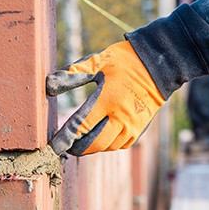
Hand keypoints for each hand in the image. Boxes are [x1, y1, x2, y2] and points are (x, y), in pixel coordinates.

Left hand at [46, 41, 165, 155]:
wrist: (159, 65)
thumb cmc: (124, 61)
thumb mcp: (97, 62)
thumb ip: (72, 75)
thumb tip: (49, 85)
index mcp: (107, 99)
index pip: (81, 125)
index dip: (65, 138)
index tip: (53, 147)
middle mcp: (120, 116)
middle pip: (94, 143)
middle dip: (77, 148)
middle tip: (66, 146)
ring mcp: (132, 124)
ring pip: (108, 146)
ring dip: (92, 147)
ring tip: (81, 143)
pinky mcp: (140, 127)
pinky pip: (121, 144)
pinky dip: (108, 145)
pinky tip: (100, 138)